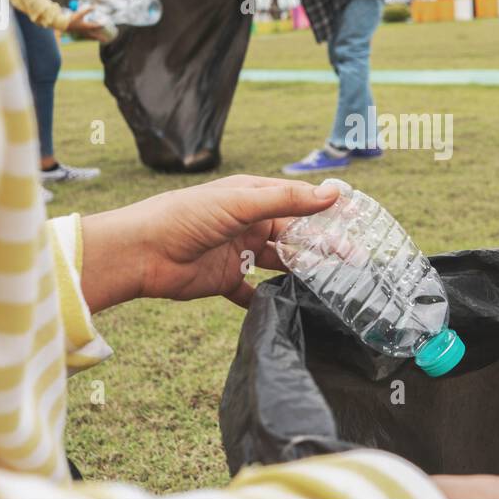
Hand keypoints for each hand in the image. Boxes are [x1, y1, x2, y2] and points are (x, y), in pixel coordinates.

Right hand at [64, 6, 103, 37]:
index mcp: (87, 26)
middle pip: (95, 35)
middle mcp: (85, 31)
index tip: (105, 24)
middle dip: (100, 37)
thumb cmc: (72, 19)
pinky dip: (89, 38)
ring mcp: (82, 33)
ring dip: (95, 39)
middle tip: (105, 40)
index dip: (101, 25)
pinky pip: (86, 37)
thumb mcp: (80, 14)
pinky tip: (90, 38)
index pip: (96, 26)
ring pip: (90, 37)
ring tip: (98, 40)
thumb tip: (94, 6)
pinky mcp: (79, 33)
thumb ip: (87, 10)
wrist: (63, 25)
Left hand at [79, 176, 340, 311]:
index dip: (326, 212)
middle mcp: (248, 223)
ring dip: (302, 273)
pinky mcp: (225, 280)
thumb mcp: (240, 202)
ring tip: (330, 286)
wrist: (141, 252)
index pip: (298, 203)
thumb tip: (333, 192)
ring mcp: (238, 252)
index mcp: (252, 197)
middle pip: (293, 236)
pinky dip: (269, 298)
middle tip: (354, 262)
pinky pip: (252, 292)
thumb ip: (287, 201)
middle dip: (322, 248)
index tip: (357, 221)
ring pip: (279, 264)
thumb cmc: (186, 216)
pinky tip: (290, 306)